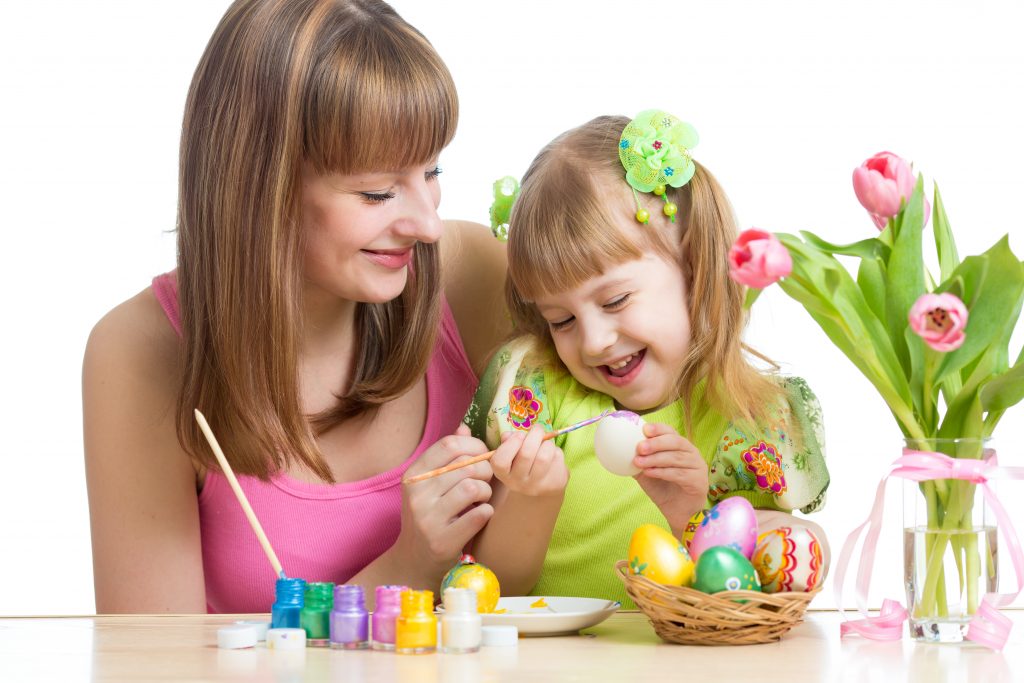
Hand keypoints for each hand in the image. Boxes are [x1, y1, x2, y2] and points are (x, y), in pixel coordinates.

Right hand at [396, 424, 494, 577]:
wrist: (415, 560)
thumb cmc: (429, 516)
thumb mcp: (430, 485)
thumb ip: (447, 457)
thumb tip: (465, 428)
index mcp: (414, 476)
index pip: (449, 445)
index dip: (474, 446)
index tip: (483, 455)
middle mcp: (417, 495)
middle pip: (466, 465)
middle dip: (486, 470)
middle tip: (487, 481)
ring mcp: (428, 519)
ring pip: (473, 487)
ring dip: (486, 492)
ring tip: (482, 498)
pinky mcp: (442, 541)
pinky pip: (478, 515)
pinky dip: (486, 512)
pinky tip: (481, 514)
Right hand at [489, 425, 567, 497]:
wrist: (541, 488)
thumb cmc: (523, 463)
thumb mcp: (511, 454)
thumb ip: (508, 441)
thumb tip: (509, 435)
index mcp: (503, 474)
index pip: (501, 461)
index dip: (511, 443)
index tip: (520, 435)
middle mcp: (518, 483)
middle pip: (526, 454)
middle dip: (534, 435)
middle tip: (537, 429)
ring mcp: (537, 486)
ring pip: (544, 456)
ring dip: (547, 443)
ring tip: (546, 444)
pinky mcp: (555, 484)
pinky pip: (557, 458)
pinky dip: (556, 451)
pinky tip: (553, 456)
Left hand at [632, 422, 708, 536]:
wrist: (678, 513)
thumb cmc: (664, 490)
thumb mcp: (647, 473)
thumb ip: (638, 461)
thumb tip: (620, 452)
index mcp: (680, 447)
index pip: (671, 432)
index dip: (659, 429)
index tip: (644, 429)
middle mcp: (692, 453)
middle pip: (676, 441)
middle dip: (656, 443)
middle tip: (640, 447)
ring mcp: (698, 467)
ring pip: (677, 458)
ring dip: (656, 459)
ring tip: (639, 462)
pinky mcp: (699, 481)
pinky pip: (680, 474)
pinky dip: (662, 472)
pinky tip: (649, 473)